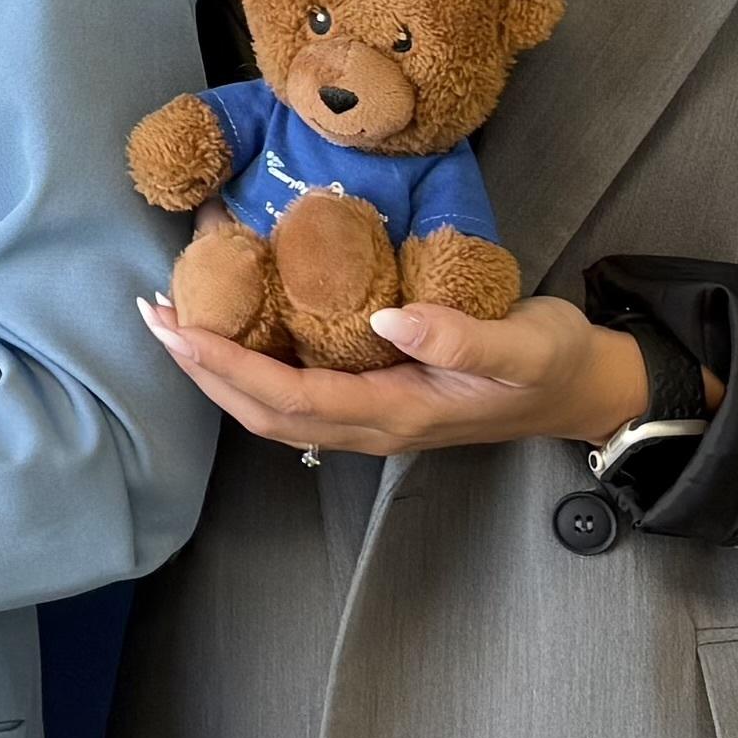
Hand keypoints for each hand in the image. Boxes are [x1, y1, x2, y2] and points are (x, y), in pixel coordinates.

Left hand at [140, 291, 648, 459]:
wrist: (585, 390)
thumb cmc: (554, 366)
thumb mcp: (524, 347)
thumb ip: (461, 339)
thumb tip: (385, 319)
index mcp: (395, 415)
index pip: (286, 399)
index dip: (224, 366)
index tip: (176, 325)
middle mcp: (371, 425)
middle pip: (260, 411)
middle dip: (199, 367)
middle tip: (152, 312)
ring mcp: (371, 415)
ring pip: (272, 404)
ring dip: (218, 366)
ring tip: (176, 314)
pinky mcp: (375, 395)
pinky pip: (295, 387)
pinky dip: (252, 358)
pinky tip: (236, 321)